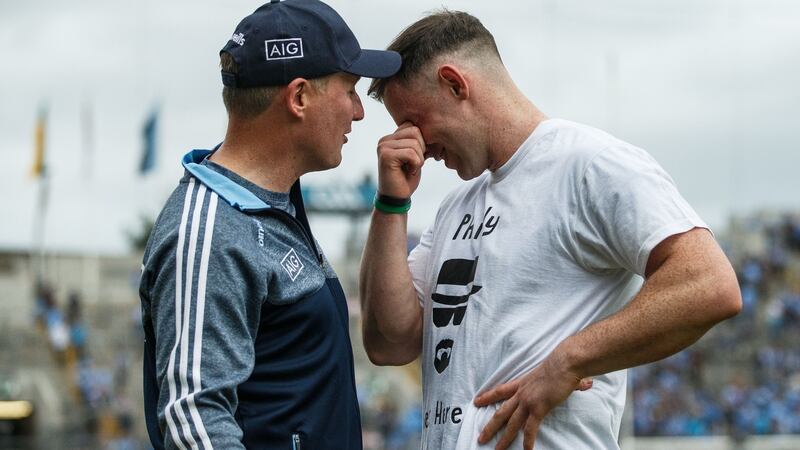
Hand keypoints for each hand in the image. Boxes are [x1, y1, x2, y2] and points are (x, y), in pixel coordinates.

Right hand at [376, 122, 425, 198]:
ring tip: (411, 168)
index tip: (420, 157)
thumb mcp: (415, 156)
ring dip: (419, 159)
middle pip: (415, 131)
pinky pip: (411, 153)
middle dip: (422, 149)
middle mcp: (384, 140)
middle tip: (415, 164)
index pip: (413, 126)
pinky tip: (409, 172)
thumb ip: (418, 142)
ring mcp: (383, 147)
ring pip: (415, 143)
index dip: (422, 141)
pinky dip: (416, 164)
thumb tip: (434, 128)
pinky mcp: (386, 156)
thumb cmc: (406, 178)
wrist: (396, 199)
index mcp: (390, 138)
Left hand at [473, 356, 592, 449]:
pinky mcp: (538, 408)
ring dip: (504, 438)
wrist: (565, 362)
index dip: (487, 397)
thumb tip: (586, 383)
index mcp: (522, 383)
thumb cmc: (563, 364)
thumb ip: (567, 382)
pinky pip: (530, 428)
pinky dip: (527, 440)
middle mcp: (522, 393)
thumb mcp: (557, 373)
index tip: (476, 402)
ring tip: (496, 449)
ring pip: (511, 424)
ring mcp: (528, 401)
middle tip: (480, 437)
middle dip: (490, 426)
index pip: (500, 391)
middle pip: (501, 412)